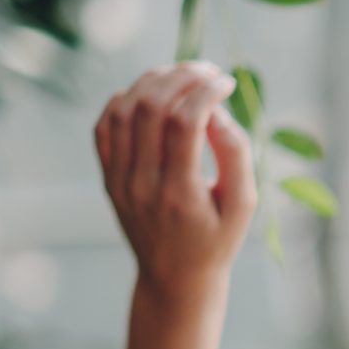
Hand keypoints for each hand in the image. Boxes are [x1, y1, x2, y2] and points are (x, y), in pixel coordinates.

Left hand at [94, 62, 255, 302]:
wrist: (174, 277)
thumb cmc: (217, 241)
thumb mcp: (243, 206)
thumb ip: (235, 156)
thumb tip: (217, 111)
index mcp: (180, 193)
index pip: (186, 123)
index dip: (207, 92)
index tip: (227, 82)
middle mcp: (142, 184)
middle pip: (150, 107)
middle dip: (181, 77)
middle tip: (206, 70)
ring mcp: (119, 179)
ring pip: (123, 109)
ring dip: (152, 82)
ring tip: (181, 76)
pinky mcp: (108, 177)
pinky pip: (105, 125)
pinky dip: (124, 99)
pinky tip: (151, 95)